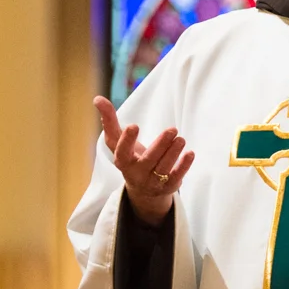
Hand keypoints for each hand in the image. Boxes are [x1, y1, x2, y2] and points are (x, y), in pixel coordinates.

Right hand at [94, 95, 193, 224]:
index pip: (122, 152)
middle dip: (161, 145)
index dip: (127, 140)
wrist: (143, 190)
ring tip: (180, 138)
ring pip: (164, 168)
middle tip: (172, 129)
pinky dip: (184, 166)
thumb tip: (97, 98)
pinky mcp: (168, 186)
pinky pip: (177, 177)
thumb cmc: (129, 158)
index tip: (134, 125)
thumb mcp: (117, 142)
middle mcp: (137, 173)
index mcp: (123, 161)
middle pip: (149, 160)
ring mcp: (153, 181)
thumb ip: (109, 121)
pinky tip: (190, 153)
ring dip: (173, 152)